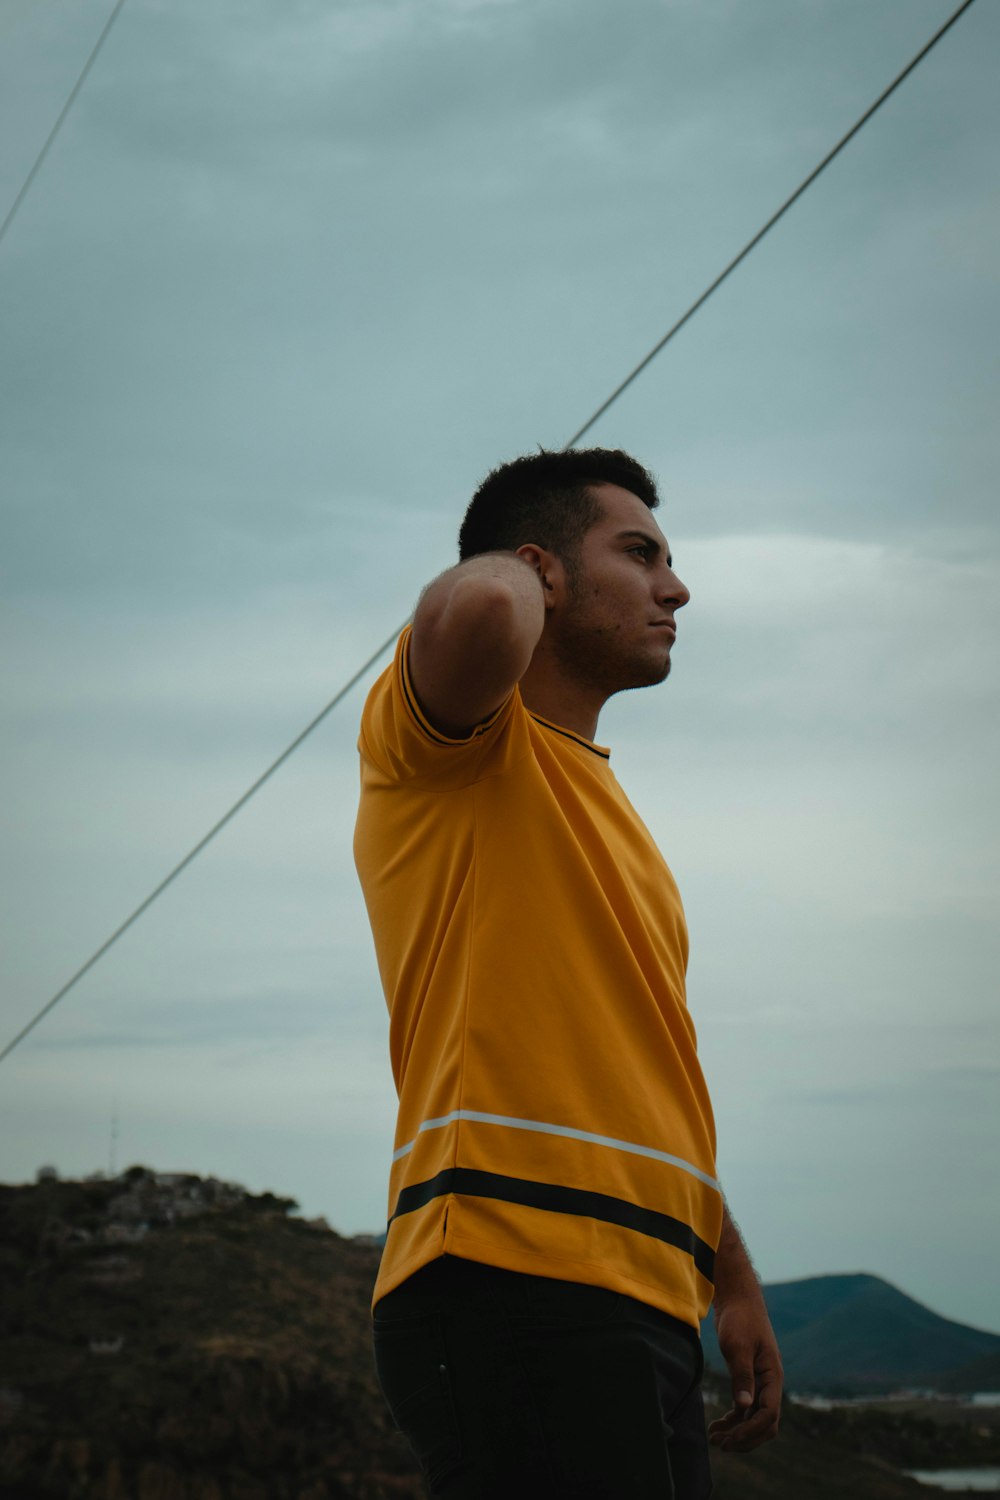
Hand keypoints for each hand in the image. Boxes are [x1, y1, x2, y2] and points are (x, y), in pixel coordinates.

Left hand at [708, 1294, 782, 1452]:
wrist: (738, 1298)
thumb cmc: (739, 1318)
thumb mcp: (738, 1345)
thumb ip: (742, 1375)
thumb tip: (743, 1407)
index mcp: (772, 1375)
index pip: (768, 1414)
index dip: (750, 1430)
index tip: (729, 1439)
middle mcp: (770, 1383)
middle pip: (765, 1423)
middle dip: (745, 1438)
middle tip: (721, 1446)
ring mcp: (760, 1382)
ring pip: (755, 1418)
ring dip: (738, 1432)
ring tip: (715, 1439)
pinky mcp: (749, 1379)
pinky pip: (746, 1408)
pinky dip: (734, 1420)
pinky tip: (719, 1426)